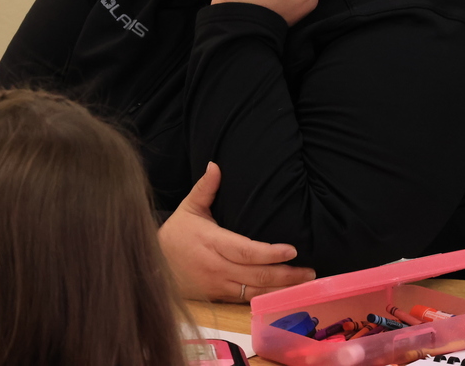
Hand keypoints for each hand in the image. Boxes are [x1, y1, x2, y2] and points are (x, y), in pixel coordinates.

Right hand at [158, 162, 315, 301]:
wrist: (154, 264)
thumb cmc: (177, 233)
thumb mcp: (188, 208)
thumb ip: (205, 188)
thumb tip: (215, 164)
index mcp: (212, 243)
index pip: (246, 251)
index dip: (270, 253)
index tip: (292, 250)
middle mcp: (216, 267)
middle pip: (256, 275)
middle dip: (285, 275)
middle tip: (310, 270)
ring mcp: (218, 285)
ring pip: (254, 291)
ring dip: (281, 289)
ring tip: (305, 282)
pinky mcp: (219, 296)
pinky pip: (247, 300)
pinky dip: (267, 298)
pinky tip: (284, 293)